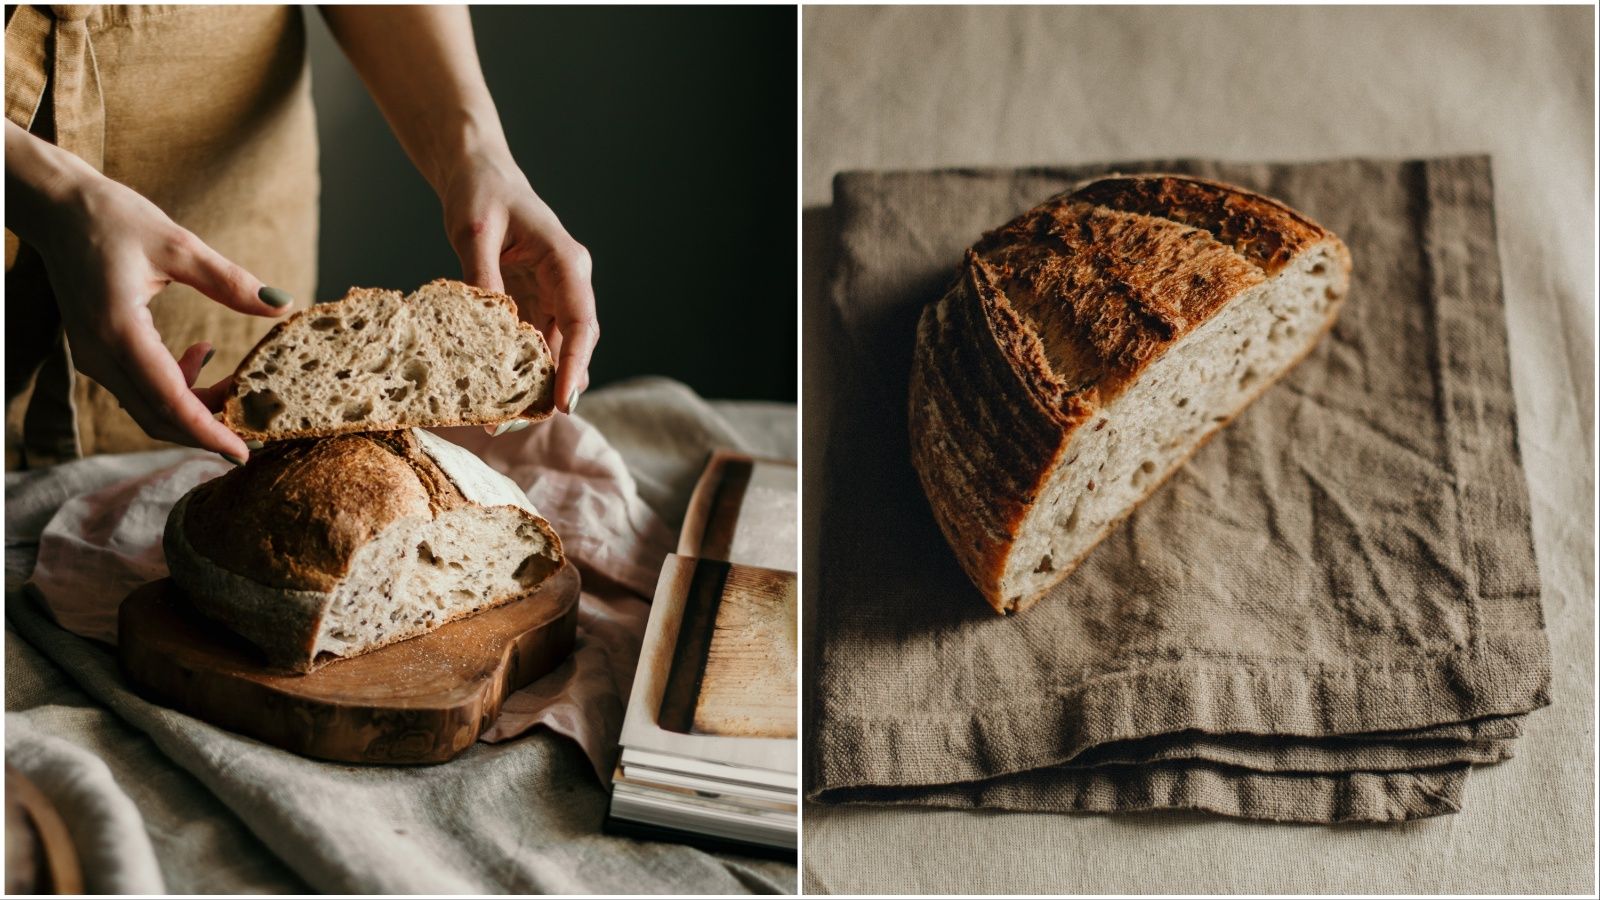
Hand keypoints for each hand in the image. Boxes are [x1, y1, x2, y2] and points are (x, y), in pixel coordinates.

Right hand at [11, 133, 290, 460]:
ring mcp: (93, 356)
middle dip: (207, 428)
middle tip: (254, 426)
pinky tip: (202, 353)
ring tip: (237, 383)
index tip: (241, 454)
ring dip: (194, 406)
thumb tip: (281, 305)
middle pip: (157, 416)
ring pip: (148, 406)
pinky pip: (139, 387)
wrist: (56, 207)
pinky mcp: (96, 351)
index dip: (207, 432)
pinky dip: (175, 386)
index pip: (168, 401)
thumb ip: (229, 281)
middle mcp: (99, 354)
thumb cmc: (111, 217)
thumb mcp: (178, 244)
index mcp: (118, 331)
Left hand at [437, 148, 597, 427]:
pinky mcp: (533, 302)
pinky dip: (521, 368)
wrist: (478, 173)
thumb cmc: (480, 192)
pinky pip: (534, 343)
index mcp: (566, 262)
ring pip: (556, 350)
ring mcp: (553, 294)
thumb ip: (482, 275)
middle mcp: (568, 282)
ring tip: (507, 418)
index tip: (563, 400)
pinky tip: (499, 393)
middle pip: (574, 344)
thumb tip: (486, 325)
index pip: (582, 322)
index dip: (575, 365)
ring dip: (537, 384)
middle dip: (555, 386)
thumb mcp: (473, 230)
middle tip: (523, 422)